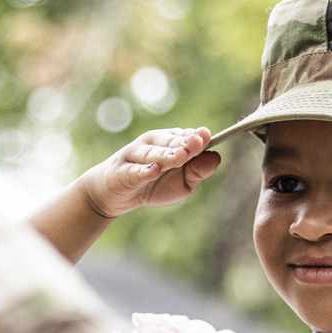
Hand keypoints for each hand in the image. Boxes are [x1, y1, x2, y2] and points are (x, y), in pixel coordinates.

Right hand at [76, 127, 220, 218]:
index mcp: (168, 142)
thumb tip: (216, 157)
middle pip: (168, 141)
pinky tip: (154, 170)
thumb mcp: (182, 183)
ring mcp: (134, 156)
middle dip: (183, 142)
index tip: (206, 136)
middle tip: (197, 142)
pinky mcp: (121, 172)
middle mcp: (151, 144)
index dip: (195, 137)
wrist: (115, 196)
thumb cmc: (152, 185)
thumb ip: (199, 171)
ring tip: (180, 156)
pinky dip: (144, 171)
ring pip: (151, 153)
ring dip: (166, 154)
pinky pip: (134, 171)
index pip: (184, 136)